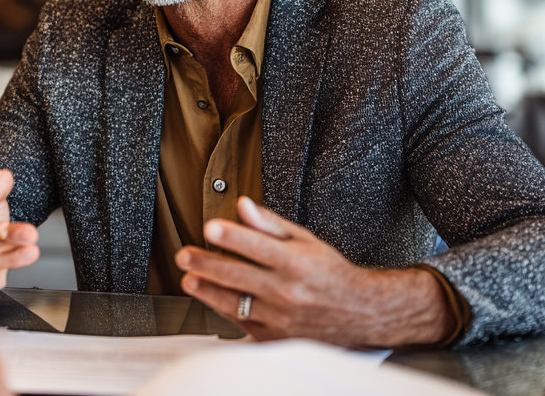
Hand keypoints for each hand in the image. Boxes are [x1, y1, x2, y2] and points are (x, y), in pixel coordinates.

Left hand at [176, 196, 454, 348]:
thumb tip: (242, 206)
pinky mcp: (277, 337)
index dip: (231, 236)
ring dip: (208, 290)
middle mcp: (288, 291)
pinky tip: (211, 297)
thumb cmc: (329, 272)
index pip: (257, 246)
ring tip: (189, 279)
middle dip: (206, 264)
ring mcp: (281, 317)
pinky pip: (243, 323)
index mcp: (296, 262)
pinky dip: (224, 309)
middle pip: (238, 276)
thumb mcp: (305, 240)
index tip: (209, 228)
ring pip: (235, 303)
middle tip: (185, 255)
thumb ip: (269, 224)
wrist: (360, 312)